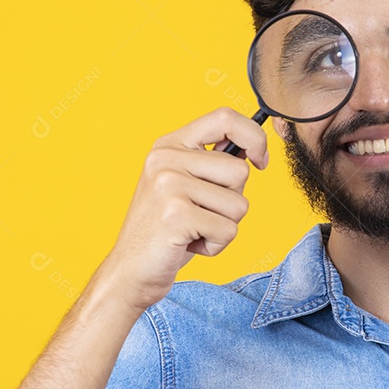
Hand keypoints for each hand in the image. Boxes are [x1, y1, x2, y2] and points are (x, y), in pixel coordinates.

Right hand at [100, 107, 268, 312]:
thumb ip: (211, 165)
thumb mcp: (183, 185)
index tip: (259, 162)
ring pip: (238, 204)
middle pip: (239, 171)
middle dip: (232, 201)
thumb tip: (254, 152)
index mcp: (169, 145)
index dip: (254, 137)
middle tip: (201, 215)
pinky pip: (228, 230)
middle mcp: (166, 159)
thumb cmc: (165, 230)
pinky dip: (216, 246)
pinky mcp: (176, 215)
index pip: (225, 117)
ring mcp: (169, 186)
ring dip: (224, 227)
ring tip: (194, 230)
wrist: (129, 270)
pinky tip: (188, 244)